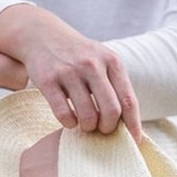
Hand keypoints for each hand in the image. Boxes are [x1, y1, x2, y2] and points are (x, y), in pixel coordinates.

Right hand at [0, 5, 141, 141]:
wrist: (42, 35)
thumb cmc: (77, 56)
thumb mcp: (101, 61)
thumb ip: (114, 86)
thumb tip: (128, 125)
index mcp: (111, 61)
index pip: (128, 100)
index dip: (133, 125)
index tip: (134, 142)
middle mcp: (92, 65)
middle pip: (111, 111)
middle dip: (108, 128)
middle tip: (101, 129)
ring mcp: (69, 72)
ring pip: (88, 116)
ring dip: (88, 127)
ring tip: (85, 124)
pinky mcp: (48, 81)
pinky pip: (64, 115)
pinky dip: (69, 123)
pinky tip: (70, 119)